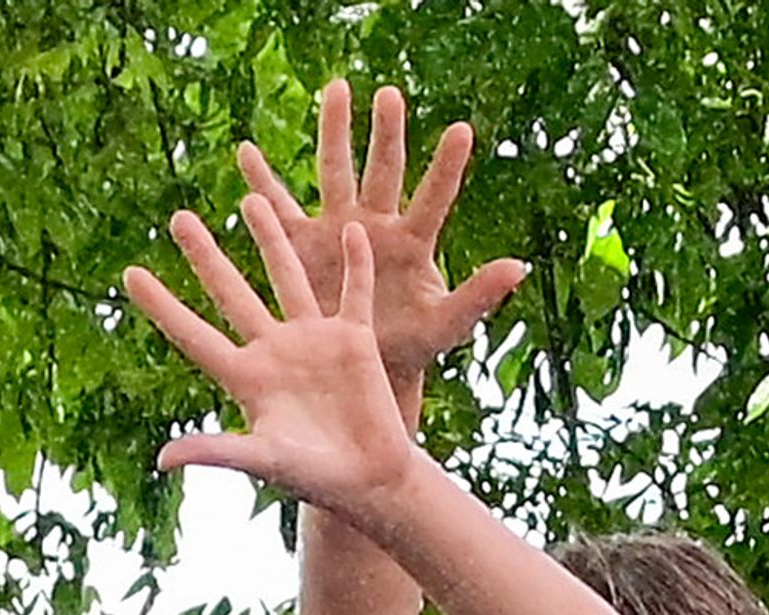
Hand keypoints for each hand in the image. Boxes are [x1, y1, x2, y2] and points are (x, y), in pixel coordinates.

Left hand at [129, 199, 423, 513]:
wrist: (374, 483)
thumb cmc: (318, 480)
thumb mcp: (266, 461)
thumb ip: (218, 451)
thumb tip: (163, 459)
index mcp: (248, 378)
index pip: (194, 335)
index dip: (163, 306)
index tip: (130, 274)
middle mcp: (275, 351)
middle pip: (231, 293)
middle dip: (205, 256)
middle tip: (180, 217)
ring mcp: (314, 341)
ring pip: (286, 277)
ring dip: (270, 238)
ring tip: (251, 198)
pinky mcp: (354, 340)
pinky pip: (352, 292)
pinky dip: (354, 263)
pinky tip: (349, 231)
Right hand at [235, 81, 524, 396]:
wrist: (363, 372)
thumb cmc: (411, 351)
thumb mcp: (447, 326)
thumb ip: (479, 296)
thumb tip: (519, 265)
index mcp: (413, 244)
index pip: (434, 198)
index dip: (447, 166)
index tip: (463, 129)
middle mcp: (377, 226)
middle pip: (383, 171)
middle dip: (386, 133)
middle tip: (391, 94)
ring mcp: (338, 229)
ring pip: (335, 172)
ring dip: (336, 131)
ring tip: (339, 88)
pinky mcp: (304, 245)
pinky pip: (281, 209)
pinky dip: (263, 183)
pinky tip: (248, 152)